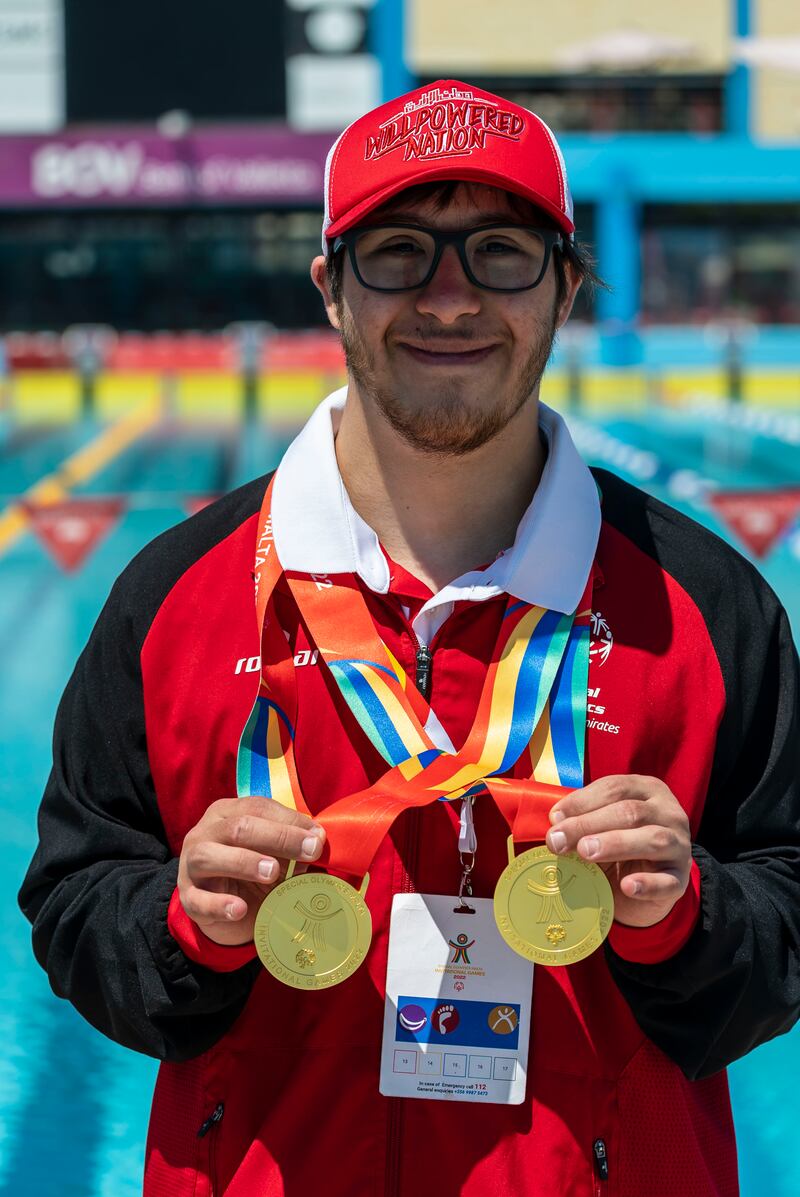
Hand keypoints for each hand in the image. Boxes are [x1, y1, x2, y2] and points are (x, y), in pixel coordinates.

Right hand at [177, 796, 325, 945]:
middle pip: (238, 827)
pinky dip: (219, 905)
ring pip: (209, 855)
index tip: (318, 836)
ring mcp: (191, 865)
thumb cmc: (253, 872)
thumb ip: (292, 847)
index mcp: (227, 813)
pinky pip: (198, 900)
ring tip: (272, 872)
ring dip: (244, 862)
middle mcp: (205, 833)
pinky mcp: (188, 898)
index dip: (290, 820)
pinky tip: (239, 908)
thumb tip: (317, 841)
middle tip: (310, 851)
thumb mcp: (274, 854)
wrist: (224, 909)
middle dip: (278, 837)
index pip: (258, 807)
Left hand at [545, 775, 691, 928]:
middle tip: (559, 840)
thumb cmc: (617, 845)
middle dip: (590, 824)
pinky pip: (668, 882)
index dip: (582, 801)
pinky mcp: (680, 879)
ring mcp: (679, 845)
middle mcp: (669, 812)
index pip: (615, 788)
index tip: (554, 818)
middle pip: (631, 812)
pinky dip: (648, 884)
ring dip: (616, 844)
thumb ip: (581, 821)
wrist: (646, 883)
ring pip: (653, 839)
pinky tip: (627, 886)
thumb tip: (556, 823)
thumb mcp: (600, 827)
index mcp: (647, 790)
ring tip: (586, 853)